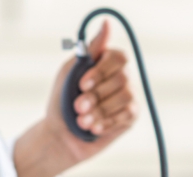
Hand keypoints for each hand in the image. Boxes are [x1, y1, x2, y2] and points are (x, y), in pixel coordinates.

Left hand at [13, 21, 137, 176]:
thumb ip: (89, 50)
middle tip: (78, 107)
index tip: (82, 84)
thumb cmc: (62, 101)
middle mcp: (122, 78)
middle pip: (122, 79)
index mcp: (106, 63)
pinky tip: (93, 128)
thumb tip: (107, 24)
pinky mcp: (131, 117)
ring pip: (125, 98)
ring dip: (100, 111)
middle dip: (97, 96)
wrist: (61, 136)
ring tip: (82, 121)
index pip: (119, 57)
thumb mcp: (70, 71)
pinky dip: (107, 122)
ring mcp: (129, 97)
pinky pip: (126, 115)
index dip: (101, 72)